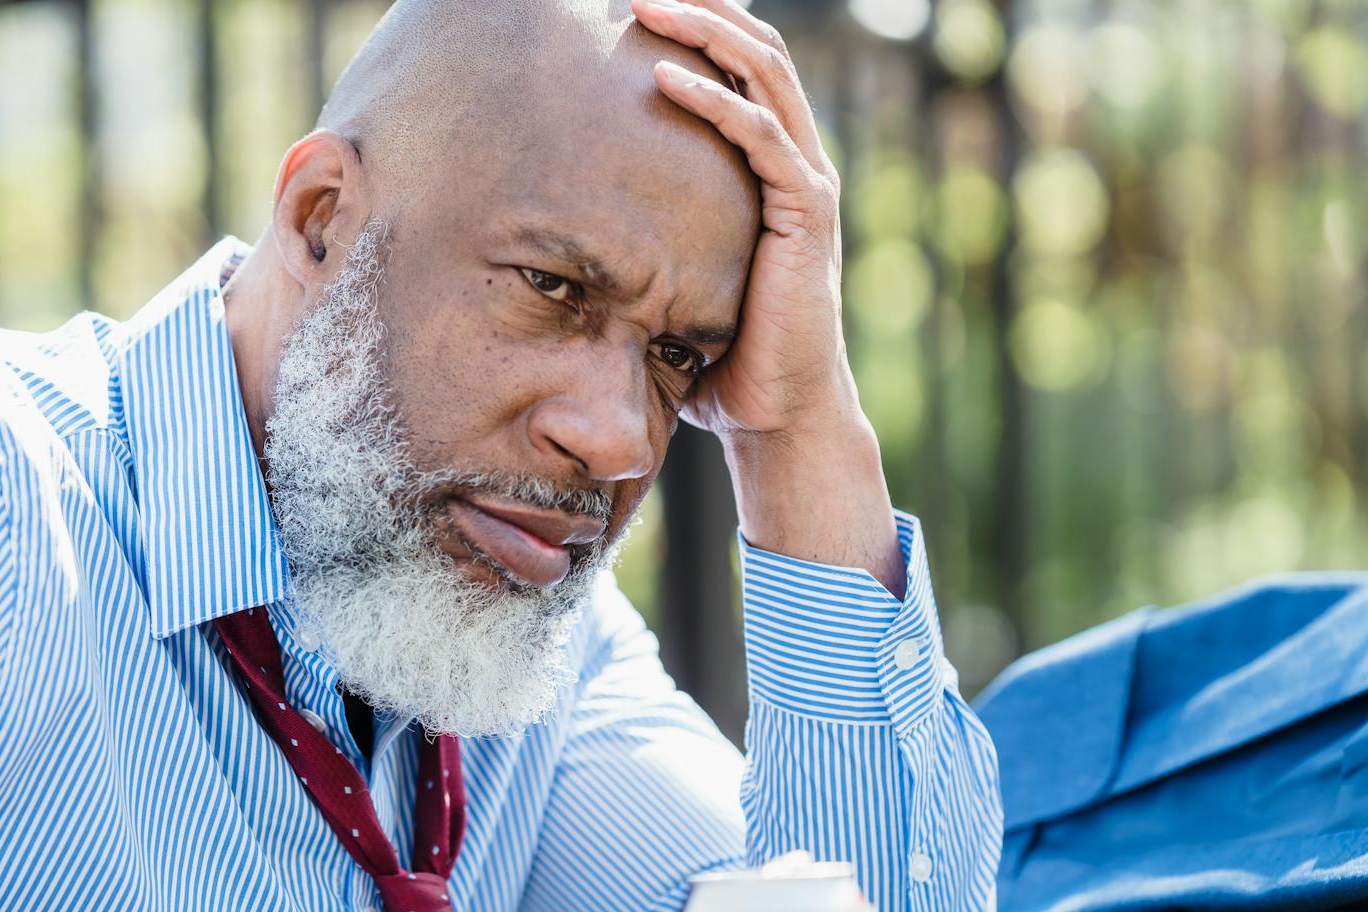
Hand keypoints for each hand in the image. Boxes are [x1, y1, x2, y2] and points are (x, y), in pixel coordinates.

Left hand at [631, 0, 904, 591]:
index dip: (696, 26)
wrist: (775, 414)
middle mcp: (795, 162)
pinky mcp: (806, 213)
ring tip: (646, 2)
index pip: (738, 71)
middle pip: (755, 51)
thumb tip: (560, 242)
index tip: (634, 1)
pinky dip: (715, 101)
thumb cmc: (720, 360)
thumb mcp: (673, 283)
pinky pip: (761, 138)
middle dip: (700, 5)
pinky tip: (664, 79)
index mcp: (768, 169)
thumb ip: (642, 248)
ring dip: (705, 30)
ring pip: (763, 75)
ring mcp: (807, 184)